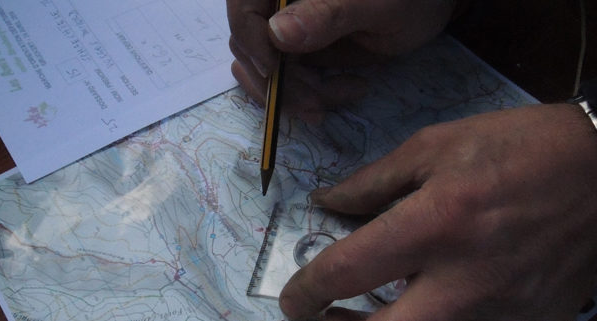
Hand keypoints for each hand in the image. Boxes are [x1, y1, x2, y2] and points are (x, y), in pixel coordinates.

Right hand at [226, 0, 459, 117]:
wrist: (431, 5)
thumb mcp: (377, 3)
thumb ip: (329, 14)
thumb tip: (277, 34)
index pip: (243, 12)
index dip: (251, 43)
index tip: (275, 73)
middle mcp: (275, 5)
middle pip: (247, 47)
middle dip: (280, 83)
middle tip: (318, 105)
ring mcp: (284, 29)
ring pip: (263, 72)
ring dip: (296, 95)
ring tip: (347, 93)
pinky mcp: (297, 53)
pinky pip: (285, 82)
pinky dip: (309, 96)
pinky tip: (348, 90)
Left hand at [280, 104, 596, 319]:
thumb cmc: (519, 147)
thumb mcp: (436, 146)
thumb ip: (373, 182)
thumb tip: (326, 205)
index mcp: (435, 225)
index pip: (347, 273)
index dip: (305, 291)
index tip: (292, 296)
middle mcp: (464, 280)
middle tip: (317, 318)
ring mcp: (498, 310)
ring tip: (359, 314)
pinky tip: (419, 303)